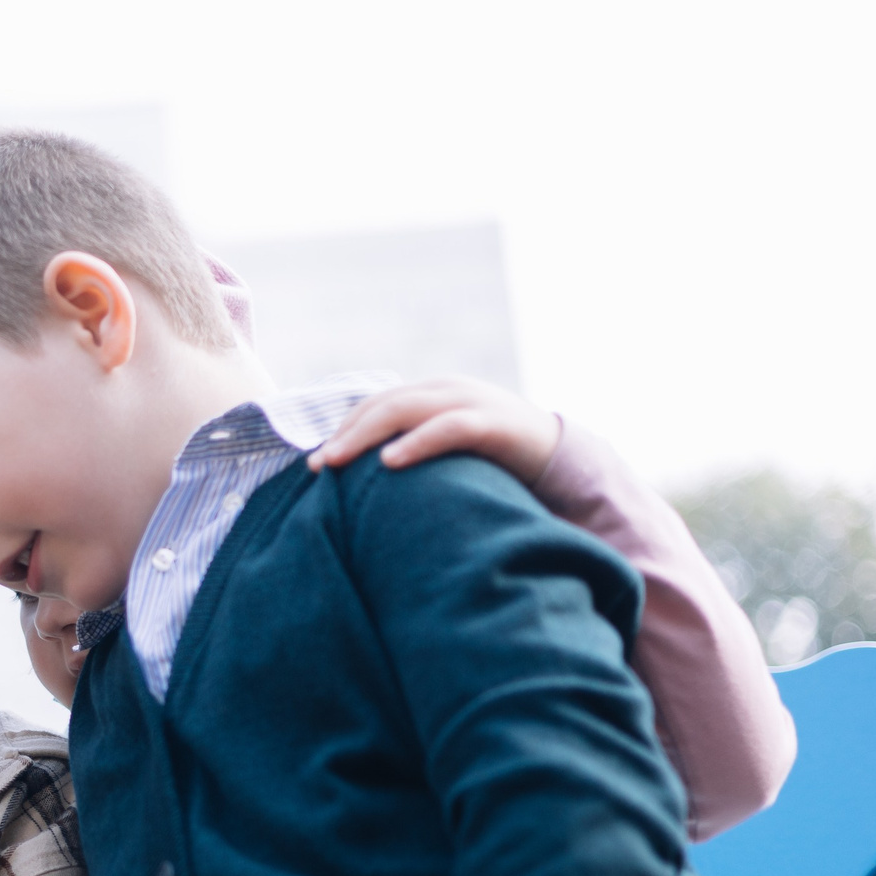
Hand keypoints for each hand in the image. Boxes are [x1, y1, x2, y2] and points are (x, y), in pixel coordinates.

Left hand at [308, 378, 560, 486]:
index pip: (375, 405)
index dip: (342, 430)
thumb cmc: (495, 463)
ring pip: (403, 409)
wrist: (561, 460)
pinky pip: (447, 428)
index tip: (314, 463)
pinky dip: (416, 442)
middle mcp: (445, 390)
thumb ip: (413, 453)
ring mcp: (469, 401)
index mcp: (430, 394)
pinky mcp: (492, 423)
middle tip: (316, 466)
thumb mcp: (447, 453)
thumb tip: (365, 485)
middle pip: (381, 405)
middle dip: (344, 434)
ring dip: (365, 435)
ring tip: (336, 462)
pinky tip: (390, 462)